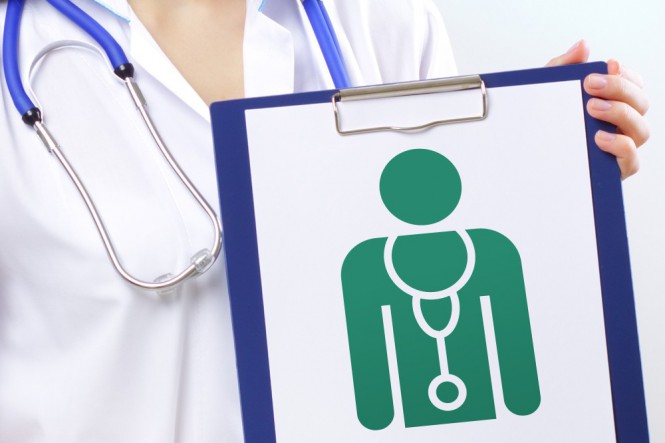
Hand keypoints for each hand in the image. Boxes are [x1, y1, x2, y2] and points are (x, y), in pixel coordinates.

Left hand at [546, 40, 649, 178]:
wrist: (524, 158)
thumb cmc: (543, 123)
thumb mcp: (547, 93)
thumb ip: (563, 67)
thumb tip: (583, 46)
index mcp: (613, 104)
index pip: (634, 85)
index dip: (627, 74)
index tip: (608, 64)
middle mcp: (622, 126)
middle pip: (641, 104)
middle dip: (620, 90)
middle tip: (590, 85)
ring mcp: (621, 149)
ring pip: (641, 131)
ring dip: (621, 115)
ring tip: (593, 109)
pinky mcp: (614, 171)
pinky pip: (631, 161)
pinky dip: (620, 147)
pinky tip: (599, 138)